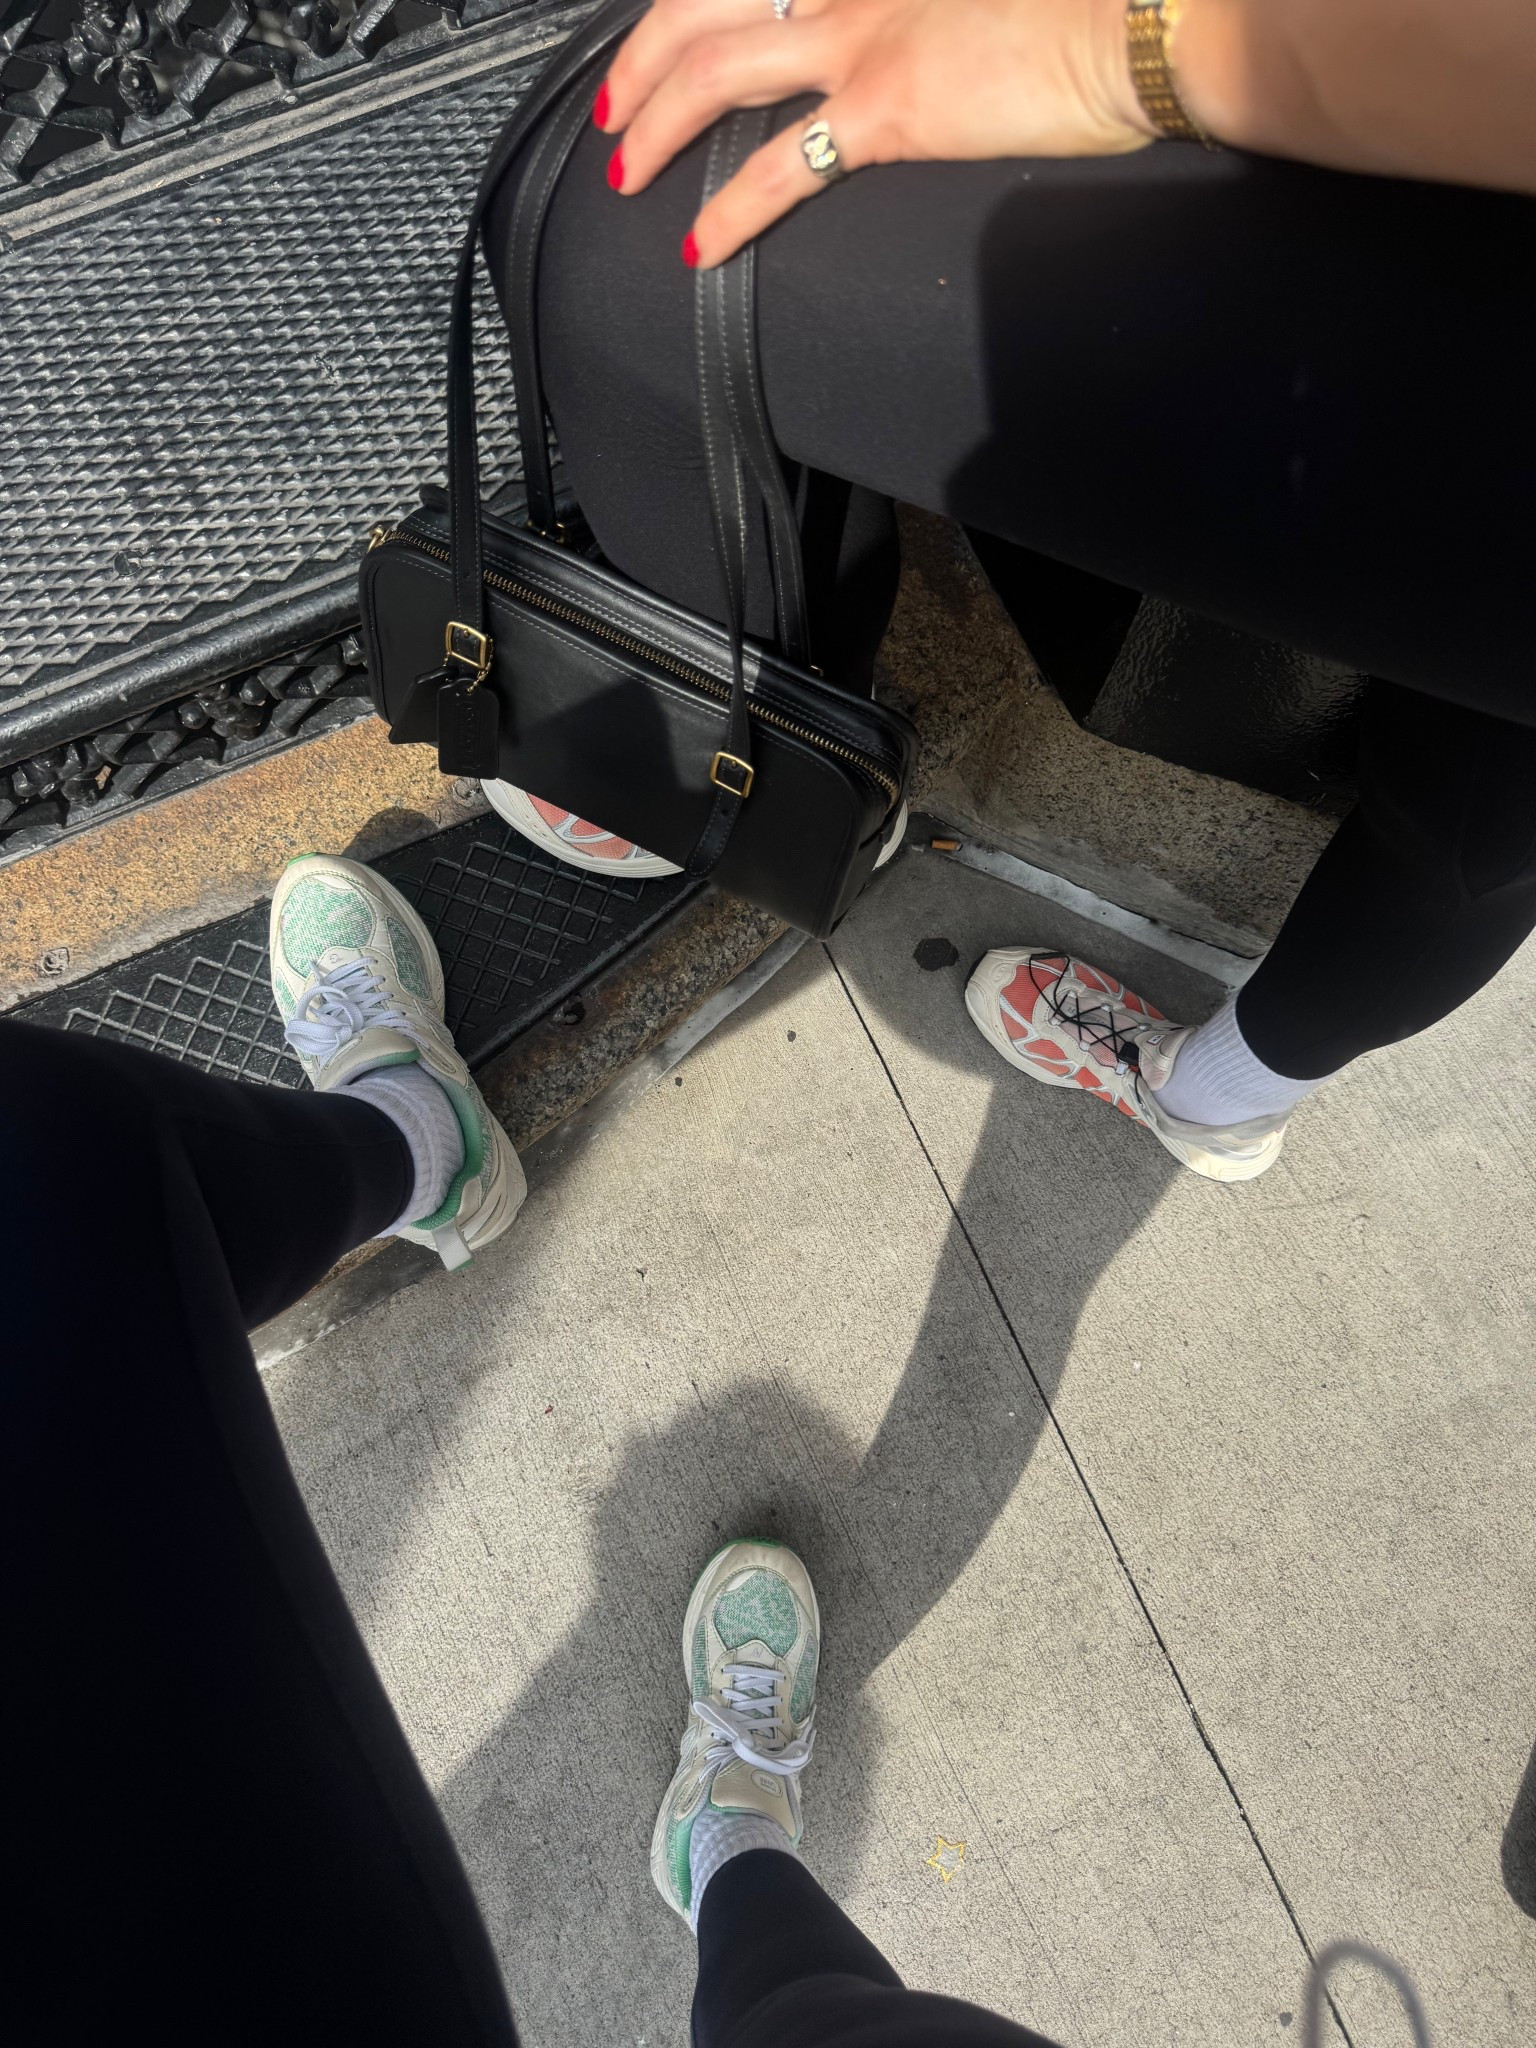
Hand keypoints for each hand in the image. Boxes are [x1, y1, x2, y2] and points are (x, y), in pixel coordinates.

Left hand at [598, 0, 1155, 266]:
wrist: (1133, 18)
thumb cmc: (1078, 3)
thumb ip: (914, 9)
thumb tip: (894, 42)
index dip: (689, 8)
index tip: (665, 40)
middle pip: (699, 6)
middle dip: (640, 62)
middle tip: (615, 109)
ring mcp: (861, 35)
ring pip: (712, 74)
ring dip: (654, 125)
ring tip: (626, 171)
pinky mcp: (884, 109)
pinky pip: (774, 169)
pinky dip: (727, 213)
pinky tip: (699, 247)